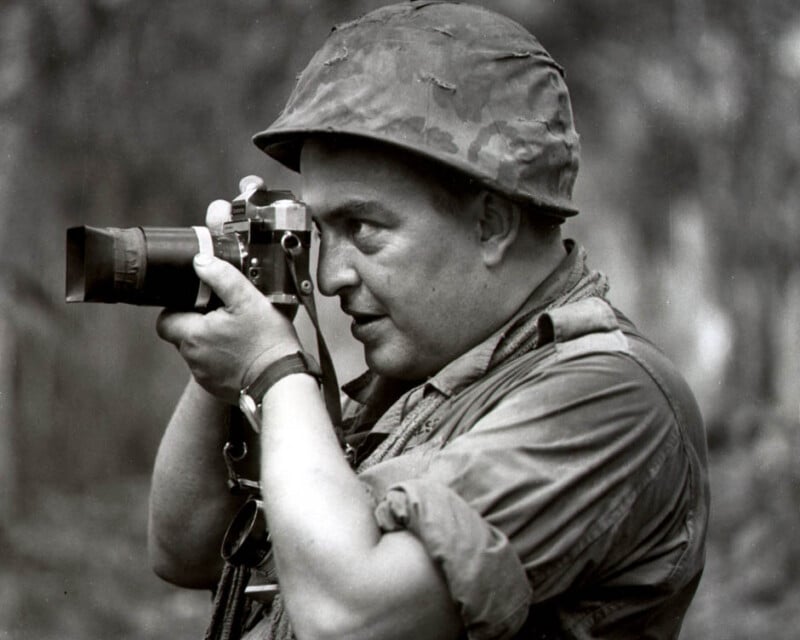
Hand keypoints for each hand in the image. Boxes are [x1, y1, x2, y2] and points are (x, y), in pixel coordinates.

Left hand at [156, 190, 300, 402]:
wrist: (282, 379)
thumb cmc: (267, 342)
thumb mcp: (249, 299)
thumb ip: (222, 277)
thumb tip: (202, 261)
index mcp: (194, 335)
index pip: (165, 320)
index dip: (177, 309)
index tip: (198, 305)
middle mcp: (193, 358)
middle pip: (182, 335)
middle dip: (199, 324)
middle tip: (225, 317)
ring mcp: (204, 376)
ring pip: (198, 352)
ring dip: (211, 342)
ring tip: (238, 335)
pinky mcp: (217, 388)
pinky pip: (212, 368)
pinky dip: (223, 360)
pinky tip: (243, 353)